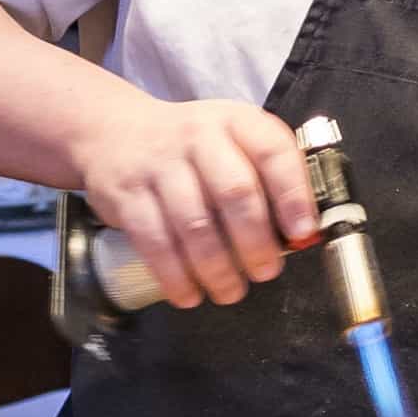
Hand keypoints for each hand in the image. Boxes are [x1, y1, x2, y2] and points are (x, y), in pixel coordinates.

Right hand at [67, 95, 317, 306]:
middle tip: (266, 271)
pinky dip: (174, 276)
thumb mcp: (231, 141)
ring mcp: (159, 165)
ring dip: (217, 268)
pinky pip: (154, 242)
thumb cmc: (190, 148)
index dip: (292, 193)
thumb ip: (264, 178)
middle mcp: (198, 137)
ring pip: (194, 224)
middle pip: (234, 191)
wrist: (115, 133)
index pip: (272, 151)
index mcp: (235, 122)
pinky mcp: (128, 196)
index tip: (303, 231)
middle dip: (255, 241)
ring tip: (230, 291)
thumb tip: (299, 234)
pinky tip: (189, 293)